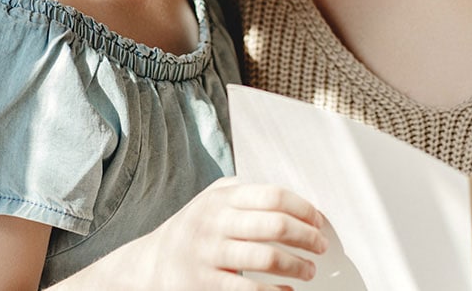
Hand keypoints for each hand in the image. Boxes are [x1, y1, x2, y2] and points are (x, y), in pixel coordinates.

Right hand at [48, 176, 327, 290]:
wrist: (151, 264)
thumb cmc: (194, 229)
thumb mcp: (213, 199)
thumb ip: (246, 191)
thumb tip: (296, 200)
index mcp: (222, 199)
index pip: (273, 196)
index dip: (303, 209)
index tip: (319, 222)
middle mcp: (215, 223)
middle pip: (274, 224)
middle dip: (306, 237)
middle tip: (321, 246)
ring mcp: (209, 254)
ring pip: (266, 257)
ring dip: (297, 265)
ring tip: (309, 270)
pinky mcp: (205, 284)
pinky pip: (249, 290)